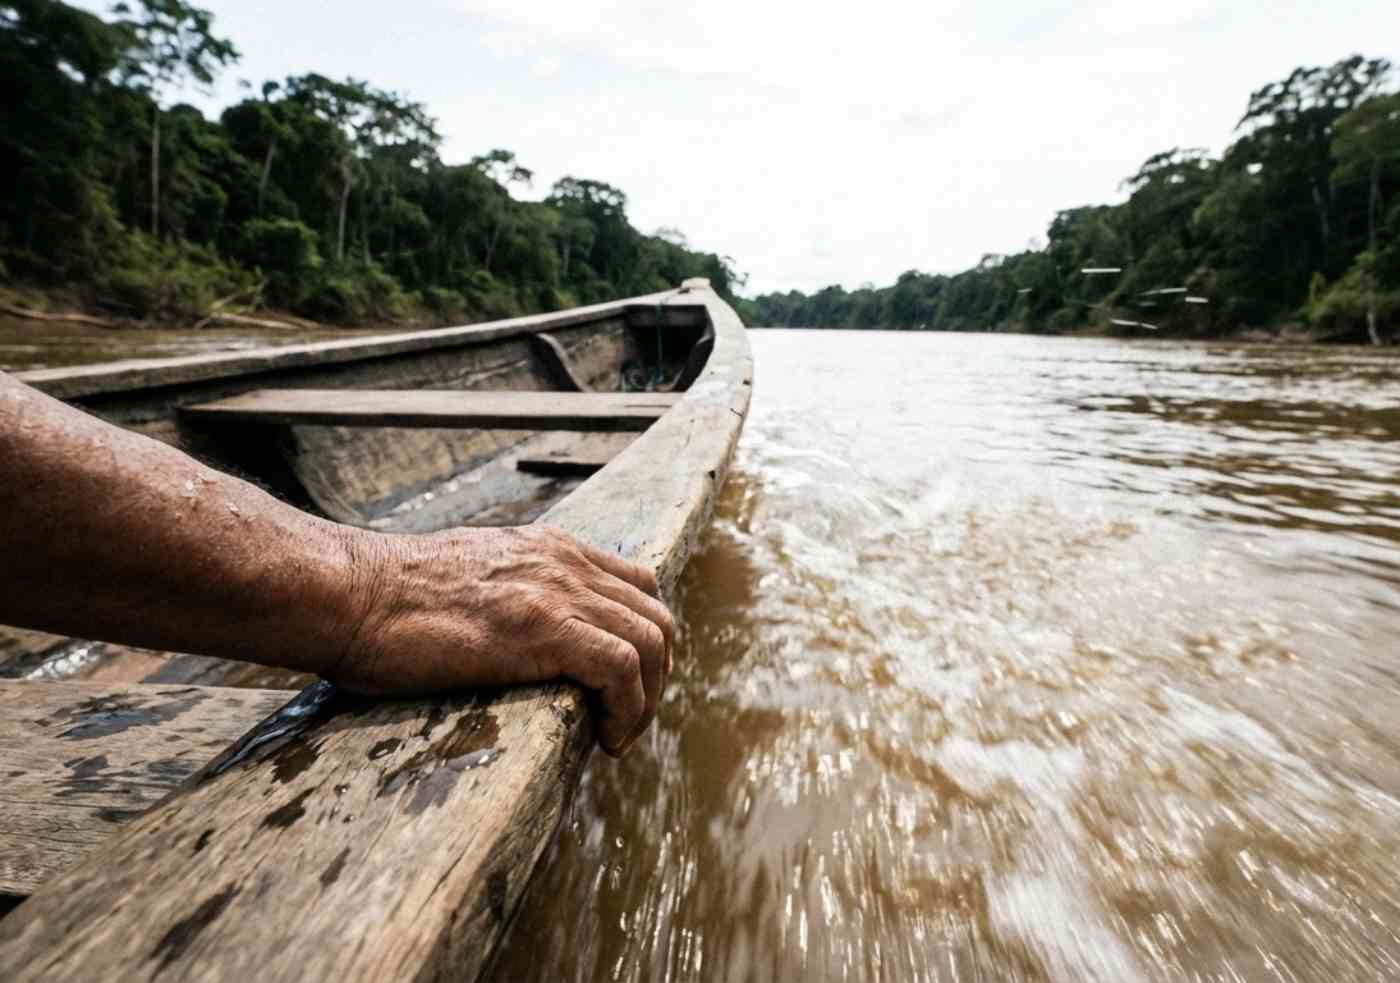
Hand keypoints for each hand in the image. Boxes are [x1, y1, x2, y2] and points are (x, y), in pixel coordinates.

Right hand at [333, 525, 674, 755]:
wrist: (348, 594)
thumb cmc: (383, 602)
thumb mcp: (464, 579)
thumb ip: (504, 594)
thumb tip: (512, 636)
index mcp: (547, 548)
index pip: (636, 584)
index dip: (643, 640)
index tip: (622, 686)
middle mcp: (563, 562)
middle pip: (655, 616)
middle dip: (656, 677)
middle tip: (624, 721)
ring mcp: (556, 591)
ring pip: (652, 642)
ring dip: (647, 701)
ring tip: (616, 738)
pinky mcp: (543, 628)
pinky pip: (624, 668)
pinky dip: (629, 710)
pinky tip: (604, 739)